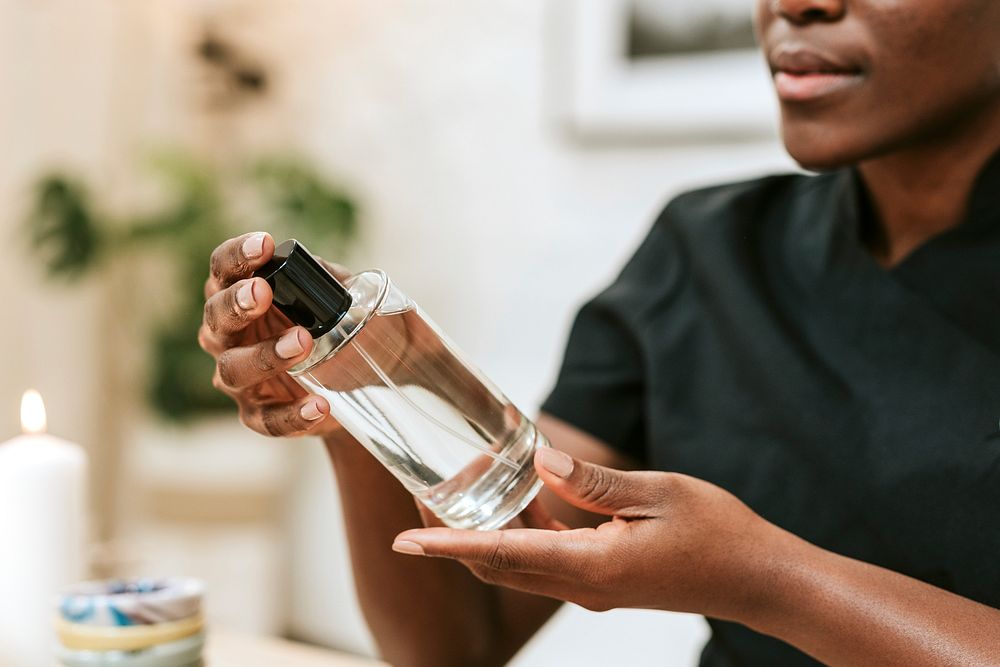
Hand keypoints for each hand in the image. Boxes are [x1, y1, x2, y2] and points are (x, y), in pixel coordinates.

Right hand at [198, 232, 348, 437]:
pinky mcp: (259, 414)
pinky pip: (267, 419)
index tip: (263, 244)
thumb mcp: (334, 296)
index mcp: (239, 296)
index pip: (224, 270)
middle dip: (236, 304)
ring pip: (234, 369)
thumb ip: (325, 280)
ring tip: (302, 342)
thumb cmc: (330, 323)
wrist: (355, 379)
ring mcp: (240, 379)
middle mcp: (227, 336)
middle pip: (216, 319)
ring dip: (265, 355)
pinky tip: (319, 405)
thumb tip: (315, 270)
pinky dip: (292, 415)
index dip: (236, 256)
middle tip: (263, 292)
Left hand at [392, 449, 786, 620]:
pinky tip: (519, 501)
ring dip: (484, 534)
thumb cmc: (719, 534)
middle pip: (498, 564)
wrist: (758, 579)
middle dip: (453, 537)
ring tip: (464, 491)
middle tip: (422, 499)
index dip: (447, 545)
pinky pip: (546, 561)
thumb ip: (594, 481)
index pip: (502, 552)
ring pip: (518, 565)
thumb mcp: (658, 492)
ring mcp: (592, 588)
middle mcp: (583, 586)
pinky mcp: (603, 581)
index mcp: (592, 565)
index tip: (405, 542)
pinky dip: (520, 535)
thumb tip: (541, 461)